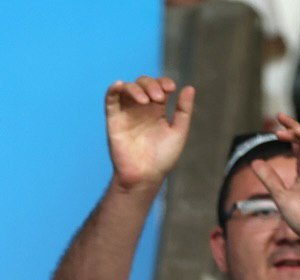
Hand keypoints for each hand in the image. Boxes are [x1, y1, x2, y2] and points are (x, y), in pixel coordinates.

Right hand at [105, 75, 194, 190]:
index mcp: (156, 110)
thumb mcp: (178, 132)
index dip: (164, 82)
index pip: (158, 86)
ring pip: (128, 88)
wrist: (145, 176)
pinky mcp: (114, 120)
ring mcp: (127, 113)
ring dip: (137, 88)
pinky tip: (120, 84)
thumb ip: (184, 111)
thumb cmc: (162, 159)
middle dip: (151, 85)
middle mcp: (141, 109)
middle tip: (159, 98)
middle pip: (143, 83)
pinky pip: (110, 99)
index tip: (171, 89)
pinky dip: (113, 88)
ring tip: (146, 100)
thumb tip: (189, 87)